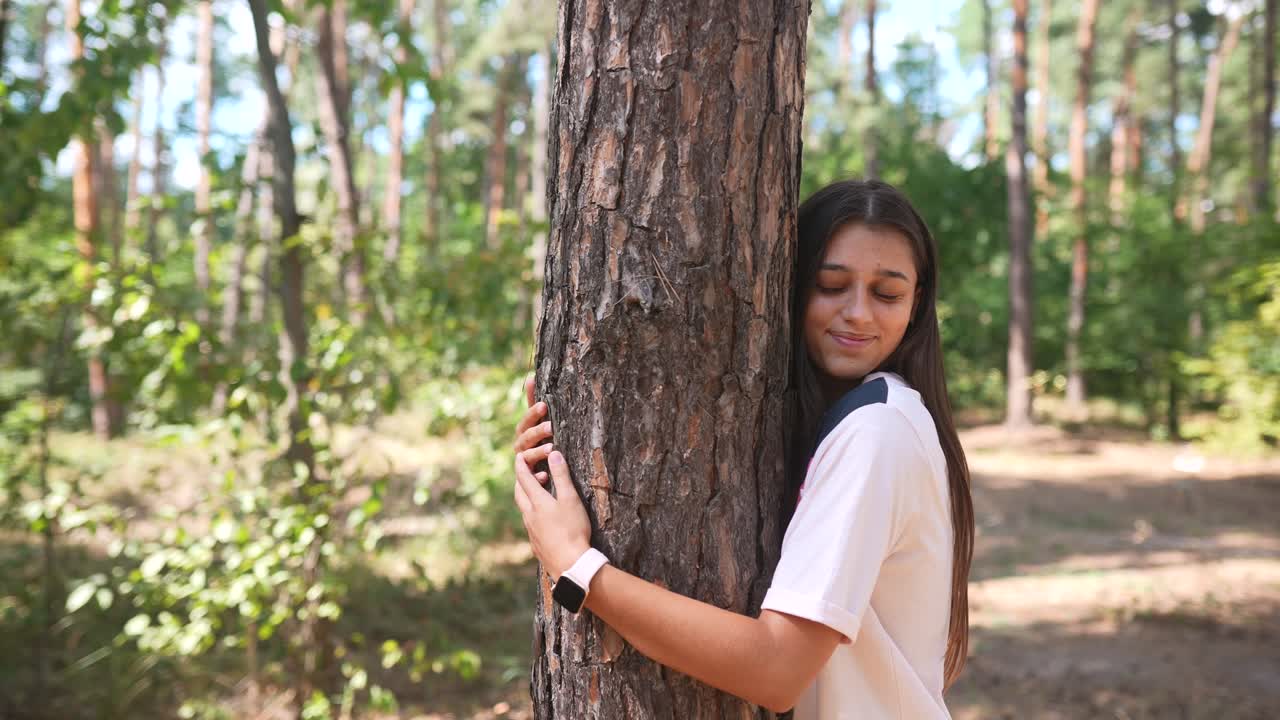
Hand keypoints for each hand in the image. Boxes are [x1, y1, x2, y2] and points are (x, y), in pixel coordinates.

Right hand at [514, 375, 551, 484]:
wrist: (533, 474)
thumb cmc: (539, 442)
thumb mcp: (539, 423)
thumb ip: (536, 405)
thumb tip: (531, 376)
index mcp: (525, 431)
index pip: (527, 419)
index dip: (533, 412)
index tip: (544, 405)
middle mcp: (521, 445)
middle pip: (527, 436)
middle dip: (538, 430)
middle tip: (551, 427)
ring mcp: (522, 462)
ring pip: (527, 455)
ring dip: (538, 451)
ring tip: (550, 449)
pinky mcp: (526, 478)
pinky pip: (531, 477)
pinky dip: (537, 476)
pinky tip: (544, 475)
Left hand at [514, 446, 591, 579]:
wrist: (570, 564)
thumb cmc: (572, 529)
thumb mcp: (570, 499)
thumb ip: (561, 476)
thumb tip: (554, 454)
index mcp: (537, 502)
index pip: (524, 478)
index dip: (521, 465)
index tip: (519, 456)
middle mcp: (529, 516)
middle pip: (519, 493)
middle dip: (522, 480)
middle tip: (532, 473)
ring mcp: (531, 531)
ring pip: (523, 509)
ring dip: (528, 497)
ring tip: (540, 494)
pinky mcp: (536, 544)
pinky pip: (530, 524)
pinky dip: (533, 514)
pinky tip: (545, 519)